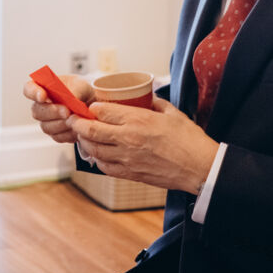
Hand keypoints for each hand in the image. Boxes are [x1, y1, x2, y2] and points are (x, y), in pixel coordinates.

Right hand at [23, 75, 91, 143]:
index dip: (33, 93)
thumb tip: (71, 98)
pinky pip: (57, 136)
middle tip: (67, 111)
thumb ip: (74, 90)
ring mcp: (46, 121)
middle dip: (52, 112)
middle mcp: (41, 105)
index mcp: (42, 88)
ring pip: (46, 126)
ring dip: (61, 124)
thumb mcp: (80, 84)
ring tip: (75, 118)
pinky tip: (77, 127)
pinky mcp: (55, 133)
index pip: (29, 89)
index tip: (42, 96)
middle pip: (37, 111)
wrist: (90, 104)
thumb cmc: (80, 90)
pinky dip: (68, 133)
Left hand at [67, 98, 217, 193]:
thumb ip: (154, 103)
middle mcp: (128, 139)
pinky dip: (96, 159)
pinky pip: (105, 167)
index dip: (91, 107)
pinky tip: (97, 153)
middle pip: (91, 130)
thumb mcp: (171, 113)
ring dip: (84, 141)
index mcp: (138, 121)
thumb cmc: (189, 139)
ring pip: (94, 150)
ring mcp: (127, 159)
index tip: (88, 105)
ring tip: (82, 135)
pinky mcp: (130, 174)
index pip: (102, 111)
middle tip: (72, 118)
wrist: (200, 168)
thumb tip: (143, 98)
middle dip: (77, 123)